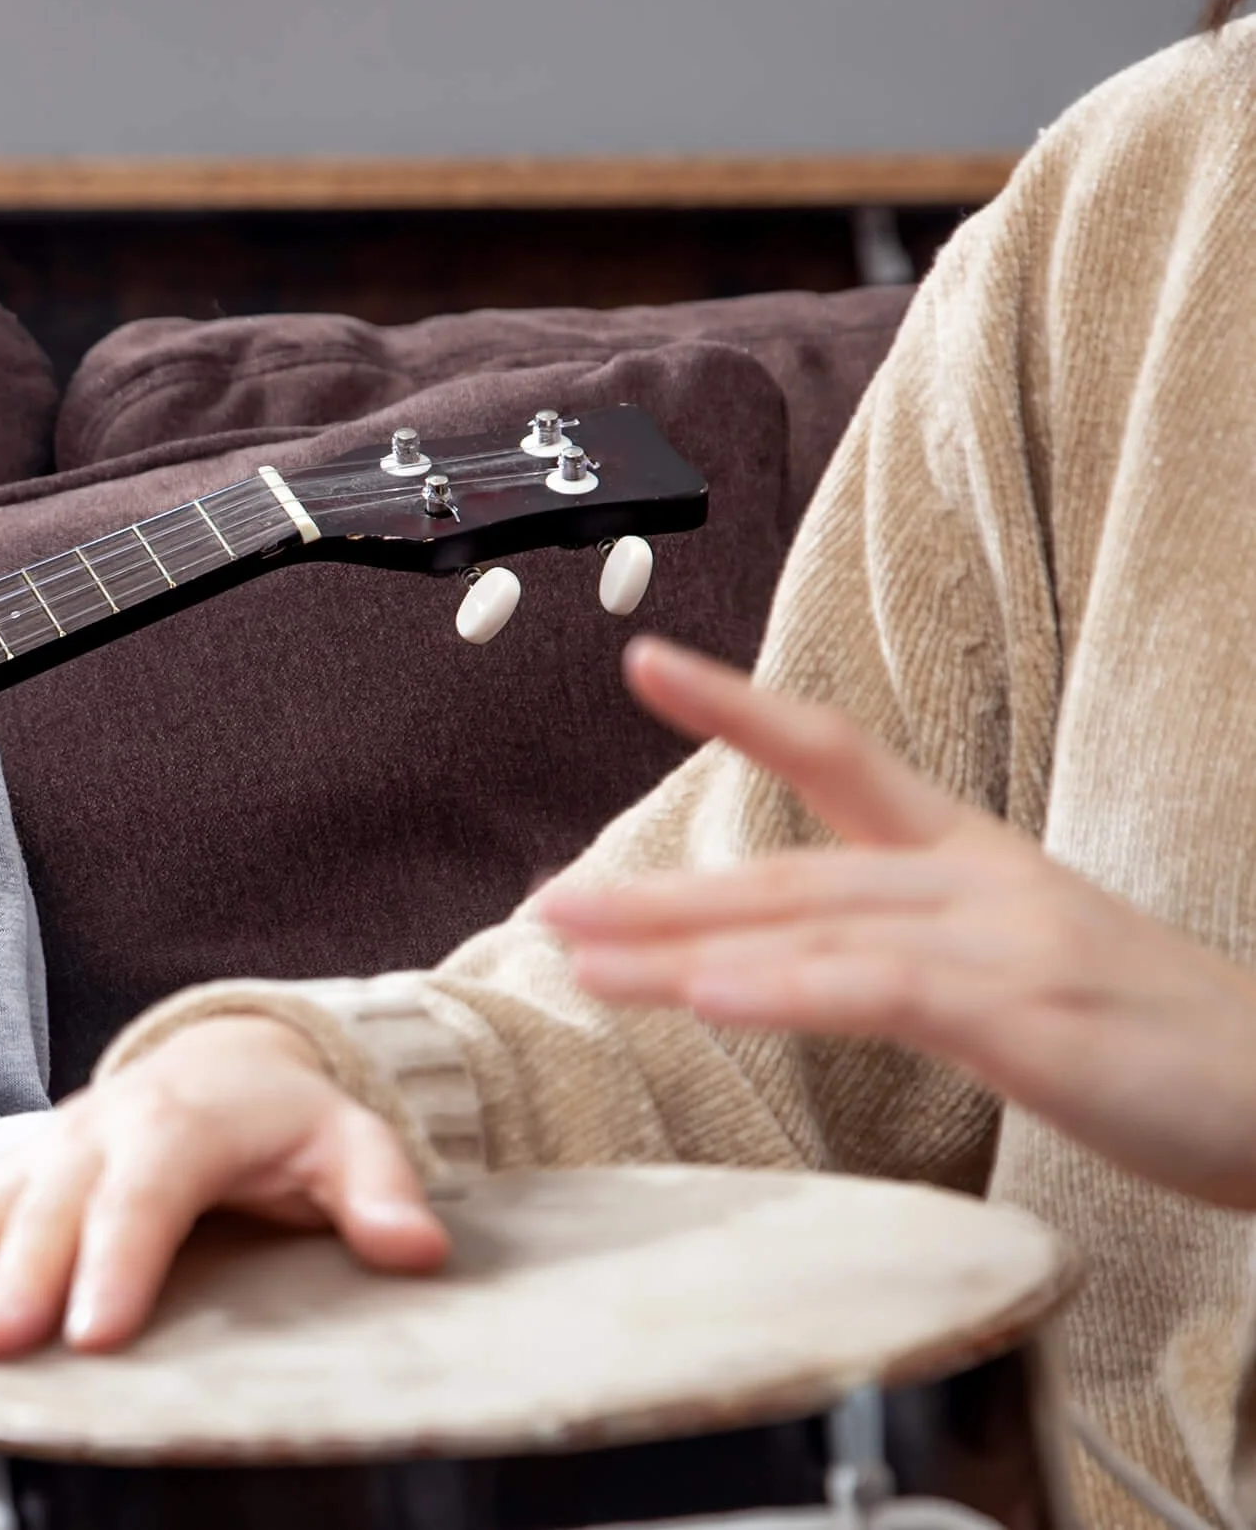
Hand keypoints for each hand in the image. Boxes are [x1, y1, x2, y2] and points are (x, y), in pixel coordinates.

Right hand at [0, 1015, 445, 1357]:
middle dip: (14, 1278)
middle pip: (49, 1208)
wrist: (222, 1058)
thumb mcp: (349, 1141)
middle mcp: (97, 1131)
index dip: (118, 1258)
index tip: (97, 1331)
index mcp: (180, 1120)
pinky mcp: (8, 1181)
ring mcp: (43, 1154)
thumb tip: (416, 1247)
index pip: (148, 1192)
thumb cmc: (286, 1118)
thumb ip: (380, 1190)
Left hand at [545, 636, 1255, 1210]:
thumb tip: (809, 961)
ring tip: (577, 951)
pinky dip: (785, 991)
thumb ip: (918, 954)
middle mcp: (979, 882)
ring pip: (810, 927)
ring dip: (681, 943)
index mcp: (976, 860)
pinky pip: (880, 993)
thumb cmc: (1164, 1048)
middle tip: (545, 901)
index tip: (647, 661)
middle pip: (787, 871)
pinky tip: (704, 996)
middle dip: (656, 890)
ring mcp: (1005, 941)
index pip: (841, 755)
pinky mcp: (1029, 1015)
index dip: (741, 707)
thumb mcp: (1027, 976)